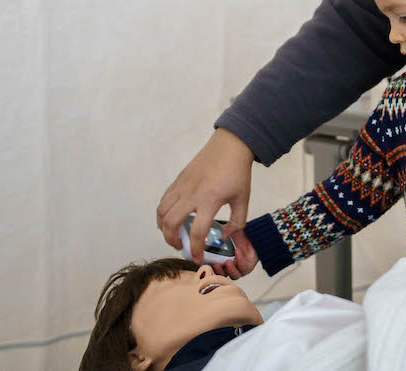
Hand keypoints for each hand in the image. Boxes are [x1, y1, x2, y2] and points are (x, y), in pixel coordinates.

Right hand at [156, 128, 254, 262]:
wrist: (230, 145)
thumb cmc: (238, 172)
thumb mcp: (243, 199)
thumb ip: (237, 222)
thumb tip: (224, 237)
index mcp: (209, 200)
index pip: (197, 232)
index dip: (195, 250)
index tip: (196, 258)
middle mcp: (191, 194)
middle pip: (170, 223)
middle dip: (171, 240)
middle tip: (180, 246)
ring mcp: (182, 186)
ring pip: (162, 211)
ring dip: (163, 226)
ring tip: (172, 233)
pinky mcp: (179, 179)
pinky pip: (164, 199)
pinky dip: (163, 212)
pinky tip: (171, 217)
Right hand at [210, 228, 257, 279]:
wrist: (252, 233)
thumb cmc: (238, 235)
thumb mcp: (225, 234)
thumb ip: (217, 236)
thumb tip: (206, 234)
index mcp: (221, 261)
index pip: (213, 270)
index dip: (209, 269)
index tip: (206, 263)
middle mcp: (230, 266)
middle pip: (222, 276)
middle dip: (219, 271)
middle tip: (216, 264)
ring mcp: (239, 267)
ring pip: (234, 276)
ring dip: (230, 270)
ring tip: (227, 261)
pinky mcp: (249, 266)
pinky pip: (244, 268)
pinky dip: (240, 261)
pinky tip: (237, 251)